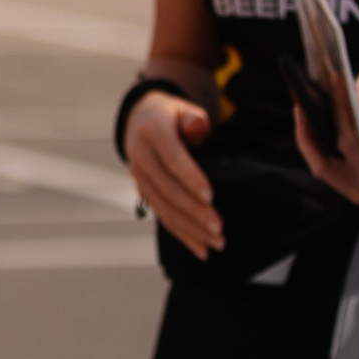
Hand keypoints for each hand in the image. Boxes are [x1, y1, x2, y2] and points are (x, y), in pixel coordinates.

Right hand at [124, 93, 222, 257]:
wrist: (142, 121)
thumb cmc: (173, 116)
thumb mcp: (183, 108)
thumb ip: (193, 118)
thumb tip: (197, 128)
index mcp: (152, 132)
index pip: (172, 158)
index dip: (190, 178)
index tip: (211, 197)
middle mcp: (140, 156)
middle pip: (168, 189)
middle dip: (194, 211)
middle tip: (219, 228)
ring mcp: (139, 177)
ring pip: (164, 208)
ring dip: (190, 229)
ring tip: (217, 242)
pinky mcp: (144, 192)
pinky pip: (163, 216)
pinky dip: (182, 234)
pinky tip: (201, 249)